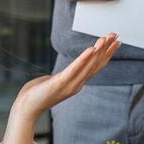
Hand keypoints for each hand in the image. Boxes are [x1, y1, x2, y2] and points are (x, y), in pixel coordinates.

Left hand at [0, 34, 120, 143]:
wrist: (27, 107)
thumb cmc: (38, 94)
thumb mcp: (55, 82)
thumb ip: (64, 76)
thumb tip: (67, 72)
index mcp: (77, 82)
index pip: (96, 66)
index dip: (107, 54)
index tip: (116, 42)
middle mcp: (77, 84)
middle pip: (95, 64)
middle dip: (106, 49)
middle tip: (115, 35)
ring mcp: (70, 85)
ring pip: (88, 66)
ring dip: (98, 51)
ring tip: (105, 38)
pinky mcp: (60, 83)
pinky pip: (74, 69)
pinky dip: (83, 59)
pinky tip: (90, 49)